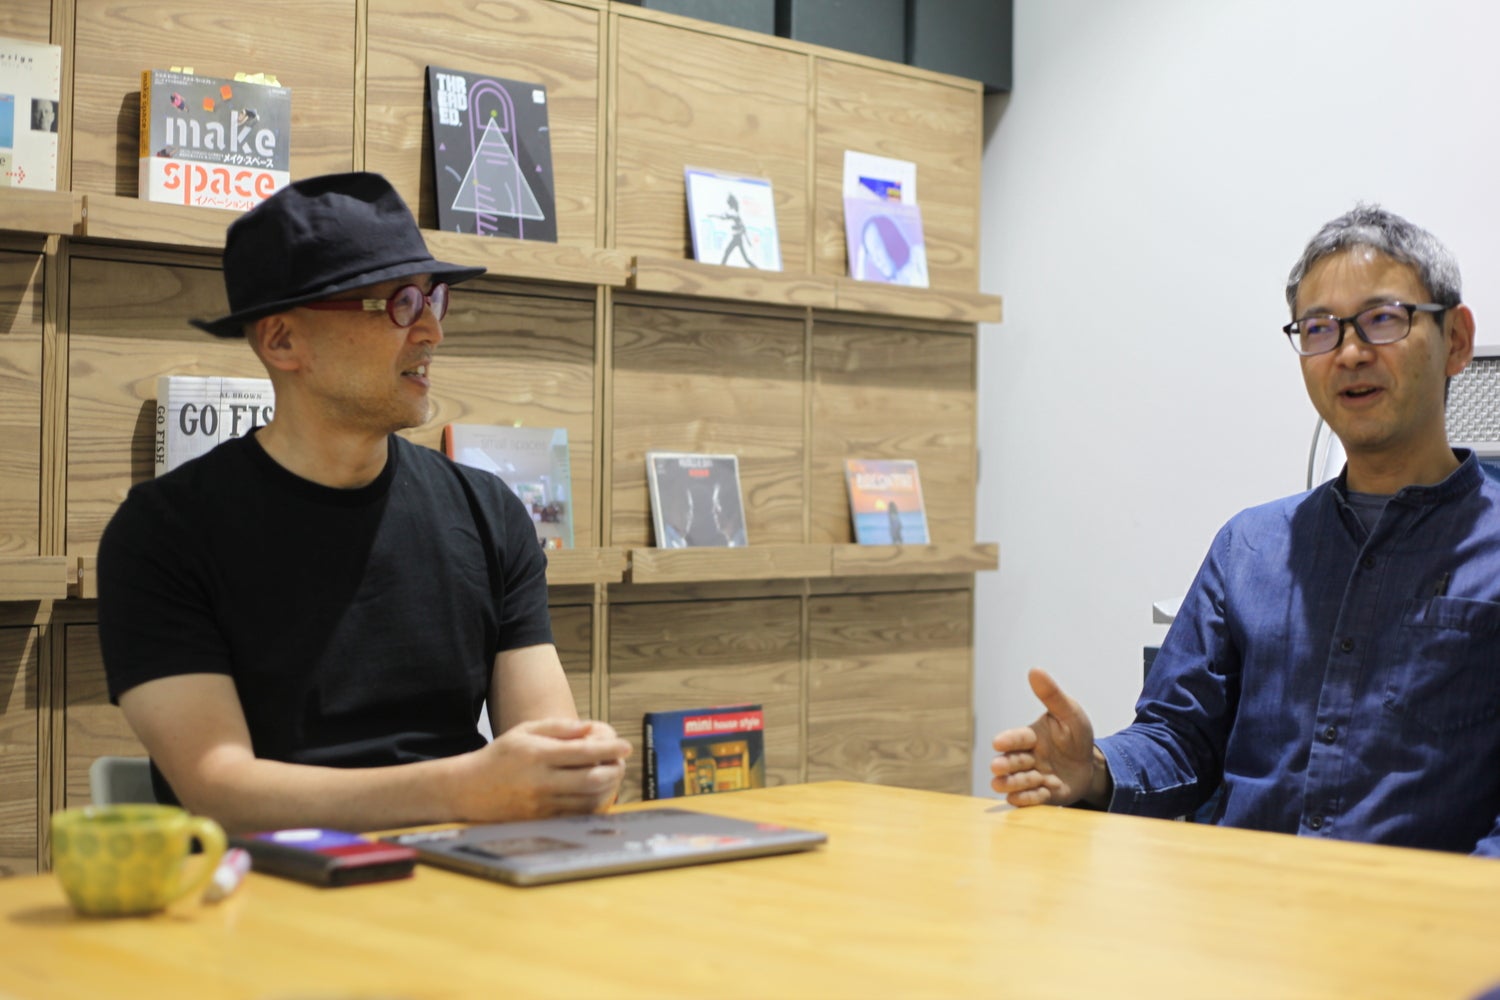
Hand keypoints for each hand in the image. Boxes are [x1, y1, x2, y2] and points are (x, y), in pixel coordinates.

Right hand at [455, 718, 631, 820]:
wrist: (468, 789)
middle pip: (592, 779)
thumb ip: (559, 728)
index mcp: (538, 754)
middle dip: (614, 770)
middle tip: (620, 762)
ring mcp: (541, 804)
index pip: (584, 752)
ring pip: (588, 800)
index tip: (626, 746)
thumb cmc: (500, 756)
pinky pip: (576, 814)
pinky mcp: (540, 820)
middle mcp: (541, 781)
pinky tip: (597, 793)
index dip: (610, 749)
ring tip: (611, 776)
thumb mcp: (525, 731)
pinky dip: (592, 804)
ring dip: (608, 788)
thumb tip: (589, 728)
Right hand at [990, 668, 1105, 807]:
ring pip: (1013, 783)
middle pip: (1009, 762)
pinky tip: (1040, 793)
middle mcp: (1026, 758)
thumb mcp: (1070, 714)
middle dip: (1005, 765)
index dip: (1007, 740)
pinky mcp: (1041, 795)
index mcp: (1029, 737)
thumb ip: (1052, 695)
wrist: (1091, 766)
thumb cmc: (1076, 736)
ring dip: (1017, 783)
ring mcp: (1031, 778)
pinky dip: (1030, 798)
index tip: (999, 742)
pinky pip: (1029, 800)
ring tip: (1033, 778)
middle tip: (1000, 767)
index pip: (1014, 738)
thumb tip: (1035, 670)